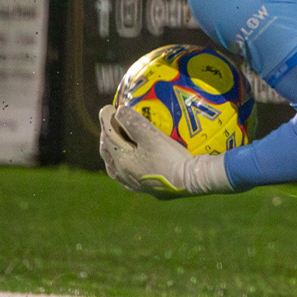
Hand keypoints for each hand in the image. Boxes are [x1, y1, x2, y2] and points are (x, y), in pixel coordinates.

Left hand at [98, 104, 233, 199]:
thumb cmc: (170, 158)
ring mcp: (132, 183)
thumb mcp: (152, 136)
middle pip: (107, 152)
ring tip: (116, 143)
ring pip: (114, 166)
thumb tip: (120, 110)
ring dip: (112, 152)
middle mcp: (122, 174)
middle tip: (110, 122)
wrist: (190, 181)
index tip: (108, 107)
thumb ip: (133, 122)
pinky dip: (122, 165)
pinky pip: (125, 175)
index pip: (108, 136)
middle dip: (106, 135)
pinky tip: (129, 164)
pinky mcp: (144, 188)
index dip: (106, 120)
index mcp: (121, 160)